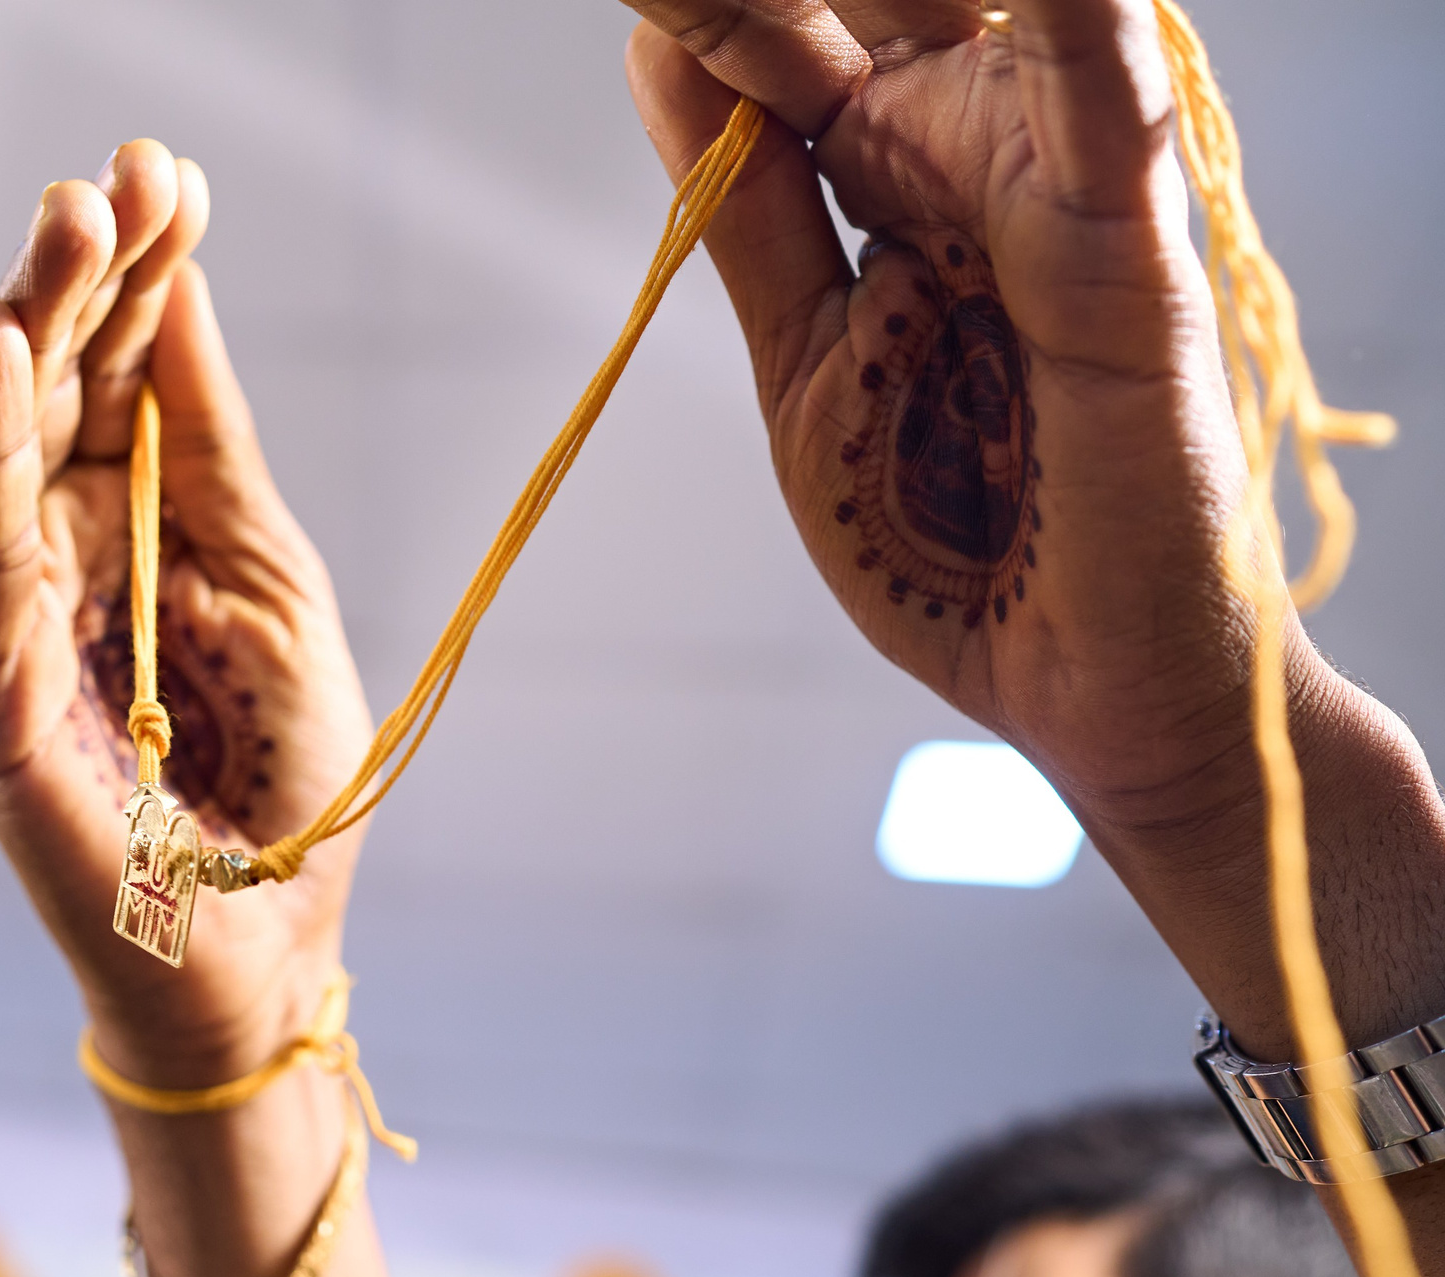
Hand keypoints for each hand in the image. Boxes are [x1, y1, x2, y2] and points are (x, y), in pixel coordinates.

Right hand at [0, 140, 374, 1083]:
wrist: (257, 958)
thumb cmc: (268, 786)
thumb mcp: (269, 585)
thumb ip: (210, 449)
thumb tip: (180, 294)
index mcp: (119, 533)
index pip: (114, 378)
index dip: (141, 275)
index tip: (171, 169)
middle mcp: (43, 569)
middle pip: (47, 394)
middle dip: (78, 278)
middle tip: (111, 176)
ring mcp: (2, 636)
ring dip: (30, 334)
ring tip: (64, 224)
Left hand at [620, 0, 1444, 1052]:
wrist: (1076, 691)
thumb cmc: (949, 539)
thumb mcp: (810, 358)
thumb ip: (756, 209)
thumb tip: (664, 52)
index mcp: (907, 171)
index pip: (802, 34)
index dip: (726, 4)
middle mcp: (992, 154)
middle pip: (890, 2)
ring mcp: (1064, 195)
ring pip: (993, 16)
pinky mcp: (1129, 264)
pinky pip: (1104, 119)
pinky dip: (1074, 33)